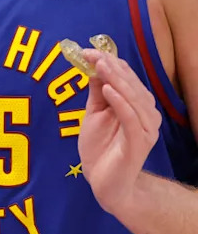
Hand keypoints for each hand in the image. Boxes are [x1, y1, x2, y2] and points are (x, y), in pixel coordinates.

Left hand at [78, 50, 161, 213]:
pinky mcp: (140, 143)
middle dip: (111, 67)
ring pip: (134, 98)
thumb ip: (97, 93)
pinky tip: (109, 90)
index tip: (87, 51)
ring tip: (101, 66)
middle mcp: (146, 114)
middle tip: (92, 55)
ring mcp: (145, 129)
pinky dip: (121, 102)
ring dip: (117, 80)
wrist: (104, 182)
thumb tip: (94, 66)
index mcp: (136, 105)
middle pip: (131, 85)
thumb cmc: (101, 147)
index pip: (126, 78)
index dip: (109, 62)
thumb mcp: (94, 114)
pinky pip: (133, 119)